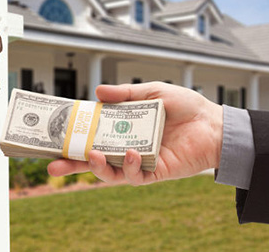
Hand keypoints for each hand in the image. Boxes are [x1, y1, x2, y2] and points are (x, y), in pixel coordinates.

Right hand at [47, 82, 222, 184]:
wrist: (215, 124)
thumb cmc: (186, 107)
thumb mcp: (151, 92)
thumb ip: (125, 94)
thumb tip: (96, 92)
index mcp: (122, 127)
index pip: (91, 134)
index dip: (72, 137)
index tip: (53, 136)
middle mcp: (125, 145)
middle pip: (92, 158)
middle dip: (71, 164)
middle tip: (53, 166)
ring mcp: (139, 161)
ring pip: (109, 172)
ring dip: (97, 168)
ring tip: (92, 156)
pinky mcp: (155, 172)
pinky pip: (135, 175)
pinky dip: (128, 166)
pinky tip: (130, 153)